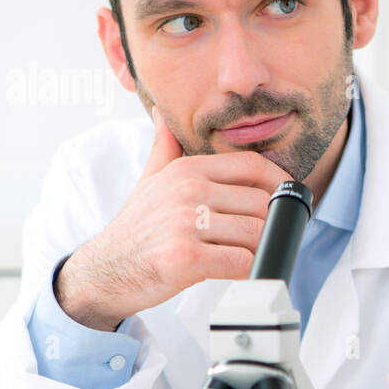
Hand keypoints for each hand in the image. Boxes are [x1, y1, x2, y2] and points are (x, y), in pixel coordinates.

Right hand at [56, 107, 289, 330]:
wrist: (104, 271)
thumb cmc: (135, 229)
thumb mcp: (149, 181)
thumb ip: (164, 147)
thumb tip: (161, 115)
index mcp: (186, 170)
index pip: (252, 166)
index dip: (278, 183)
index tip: (284, 201)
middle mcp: (187, 191)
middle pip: (261, 203)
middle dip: (272, 225)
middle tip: (268, 239)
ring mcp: (186, 223)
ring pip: (256, 233)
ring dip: (262, 250)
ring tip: (252, 257)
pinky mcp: (186, 257)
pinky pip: (241, 262)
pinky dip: (250, 272)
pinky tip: (240, 273)